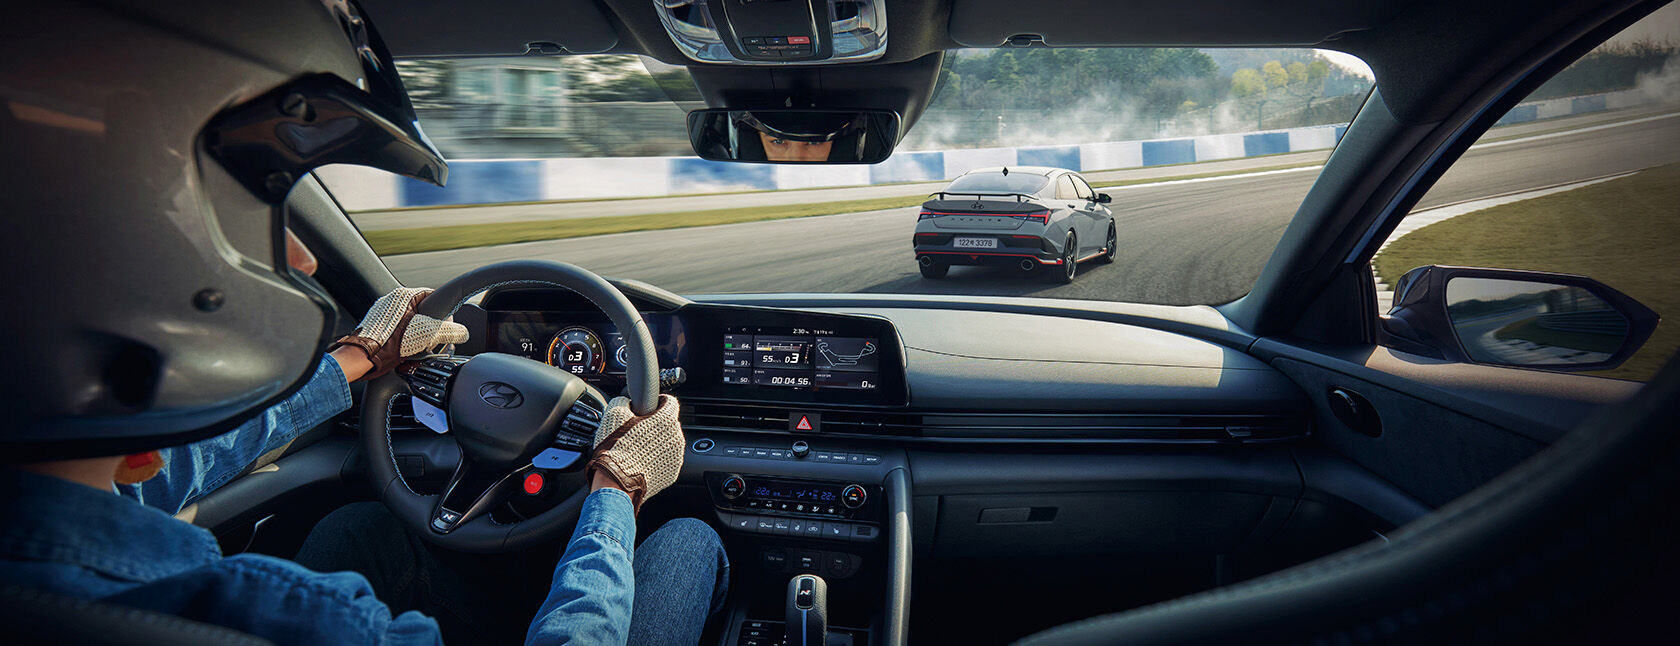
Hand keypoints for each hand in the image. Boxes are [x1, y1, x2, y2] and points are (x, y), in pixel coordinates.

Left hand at [328, 288, 467, 379]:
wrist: (360, 359)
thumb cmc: (388, 345)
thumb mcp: (425, 336)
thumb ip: (448, 332)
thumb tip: (462, 333)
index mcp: (403, 296)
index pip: (433, 297)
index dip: (443, 313)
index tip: (446, 326)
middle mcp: (391, 300)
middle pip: (421, 310)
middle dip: (428, 327)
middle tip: (430, 341)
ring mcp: (381, 312)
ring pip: (409, 320)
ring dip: (416, 334)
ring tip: (415, 347)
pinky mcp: (375, 325)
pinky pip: (397, 328)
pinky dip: (403, 338)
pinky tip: (403, 350)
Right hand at [587, 395, 683, 513]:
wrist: (615, 484)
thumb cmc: (615, 449)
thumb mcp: (613, 415)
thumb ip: (624, 401)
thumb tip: (626, 400)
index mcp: (666, 420)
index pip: (669, 401)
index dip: (658, 401)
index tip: (650, 405)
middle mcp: (676, 437)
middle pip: (668, 423)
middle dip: (655, 424)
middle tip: (637, 430)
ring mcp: (676, 457)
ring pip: (668, 442)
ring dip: (657, 442)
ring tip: (637, 448)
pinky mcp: (672, 473)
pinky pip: (666, 459)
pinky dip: (657, 459)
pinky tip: (641, 461)